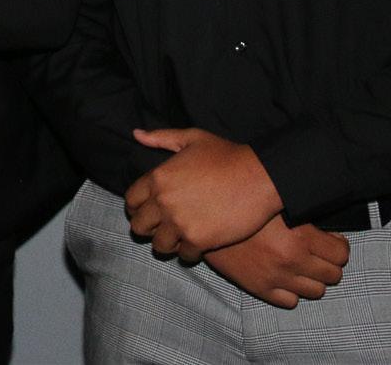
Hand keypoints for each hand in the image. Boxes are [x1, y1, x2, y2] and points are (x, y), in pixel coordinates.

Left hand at [124, 127, 281, 259]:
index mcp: (158, 177)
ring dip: (167, 243)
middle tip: (161, 227)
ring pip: (159, 245)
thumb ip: (161, 137)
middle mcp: (163, 202)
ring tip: (178, 238)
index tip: (146, 211)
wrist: (259, 176)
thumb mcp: (192, 138)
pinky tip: (198, 244)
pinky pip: (184, 256)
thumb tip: (137, 134)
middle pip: (139, 226)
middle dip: (148, 227)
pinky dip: (190, 253)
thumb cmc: (227, 155)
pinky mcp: (198, 240)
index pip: (131, 200)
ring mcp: (179, 223)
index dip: (136, 207)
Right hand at [204, 216, 348, 308]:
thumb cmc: (242, 203)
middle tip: (318, 253)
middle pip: (333, 275)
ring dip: (313, 278)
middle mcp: (292, 260)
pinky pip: (290, 301)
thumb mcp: (276, 201)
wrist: (206, 218)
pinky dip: (291, 291)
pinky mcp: (260, 289)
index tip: (332, 241)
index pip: (341, 254)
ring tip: (303, 266)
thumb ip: (303, 211)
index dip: (338, 247)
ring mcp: (277, 277)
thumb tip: (326, 219)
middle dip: (329, 263)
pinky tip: (285, 276)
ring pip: (316, 291)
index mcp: (300, 236)